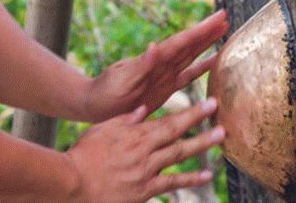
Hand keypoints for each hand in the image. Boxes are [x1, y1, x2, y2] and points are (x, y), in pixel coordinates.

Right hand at [66, 99, 224, 202]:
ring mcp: (146, 172)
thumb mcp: (102, 129)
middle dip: (201, 125)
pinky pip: (171, 184)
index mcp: (135, 134)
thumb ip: (125, 120)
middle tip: (222, 117)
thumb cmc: (84, 154)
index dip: (191, 113)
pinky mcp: (144, 191)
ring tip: (220, 138)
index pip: (169, 120)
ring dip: (201, 147)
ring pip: (179, 157)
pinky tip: (206, 176)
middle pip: (177, 136)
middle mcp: (144, 151)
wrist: (73, 183)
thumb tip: (143, 109)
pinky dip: (190, 180)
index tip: (209, 103)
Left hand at [82, 10, 227, 122]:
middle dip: (207, 31)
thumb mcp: (122, 78)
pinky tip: (212, 62)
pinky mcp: (164, 88)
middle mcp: (162, 64)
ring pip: (191, 56)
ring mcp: (164, 75)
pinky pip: (187, 76)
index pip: (183, 41)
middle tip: (225, 17)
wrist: (94, 105)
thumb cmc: (106, 92)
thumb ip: (141, 64)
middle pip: (190, 44)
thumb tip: (154, 47)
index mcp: (155, 60)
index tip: (218, 16)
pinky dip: (200, 68)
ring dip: (206, 44)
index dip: (202, 29)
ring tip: (223, 32)